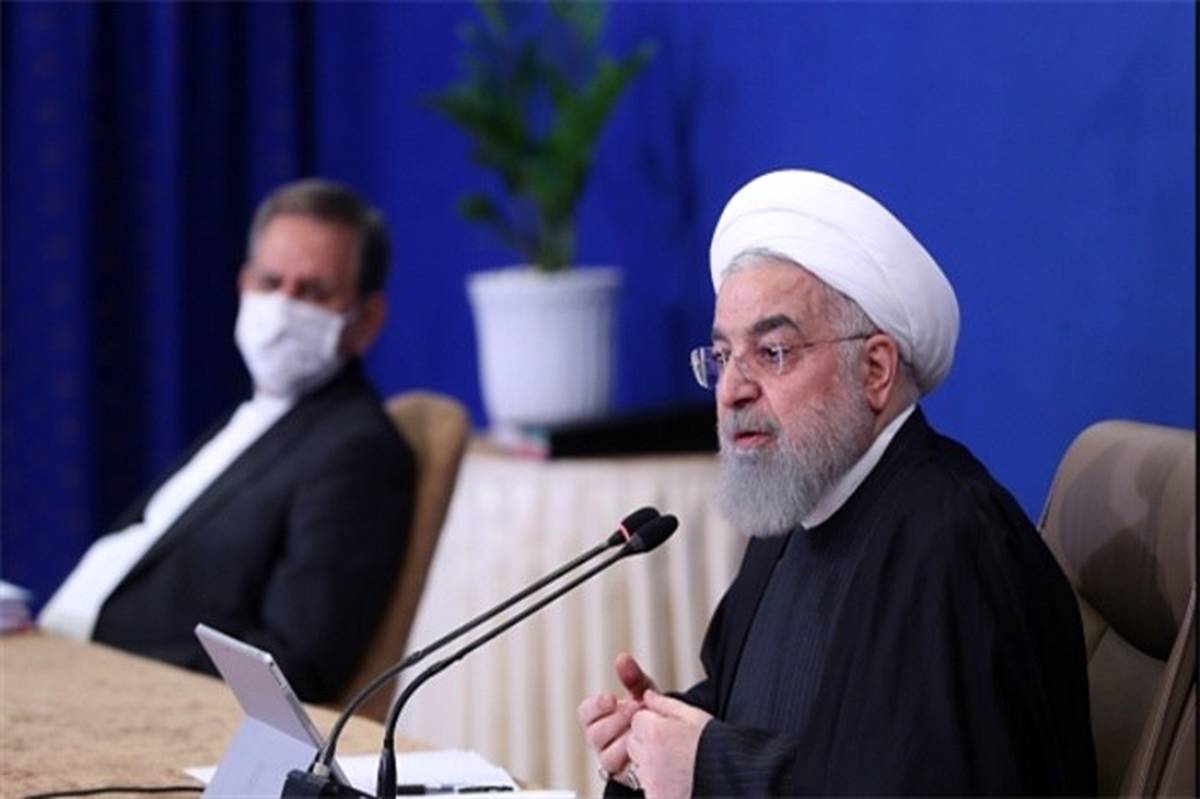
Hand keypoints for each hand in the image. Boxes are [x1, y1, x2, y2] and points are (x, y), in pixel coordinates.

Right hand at [577, 653, 658, 782]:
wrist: (669, 738)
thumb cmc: (649, 713)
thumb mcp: (643, 692)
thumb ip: (632, 677)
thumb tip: (622, 657)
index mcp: (599, 718)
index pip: (585, 712)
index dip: (595, 706)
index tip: (610, 698)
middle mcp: (601, 740)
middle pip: (594, 734)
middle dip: (616, 720)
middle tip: (635, 710)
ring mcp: (611, 759)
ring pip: (606, 754)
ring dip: (625, 738)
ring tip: (643, 727)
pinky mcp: (623, 775)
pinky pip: (622, 770)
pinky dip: (635, 756)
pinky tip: (647, 744)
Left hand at [627, 690, 711, 798]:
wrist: (731, 778)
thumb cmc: (715, 746)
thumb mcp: (694, 715)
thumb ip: (665, 703)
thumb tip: (647, 696)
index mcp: (655, 732)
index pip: (637, 720)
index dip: (652, 721)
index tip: (666, 728)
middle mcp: (648, 757)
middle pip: (633, 742)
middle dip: (646, 741)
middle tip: (671, 745)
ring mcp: (650, 781)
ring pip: (638, 765)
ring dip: (651, 763)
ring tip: (676, 764)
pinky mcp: (654, 797)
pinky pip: (646, 786)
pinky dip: (657, 783)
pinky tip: (675, 780)